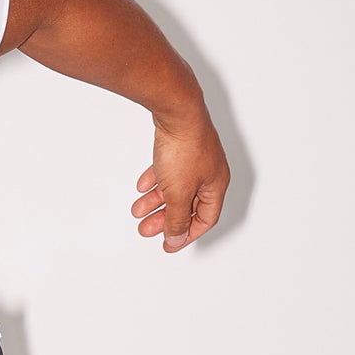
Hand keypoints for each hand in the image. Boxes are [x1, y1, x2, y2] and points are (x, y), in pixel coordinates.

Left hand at [132, 107, 229, 251]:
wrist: (177, 111)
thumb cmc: (185, 147)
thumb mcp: (178, 192)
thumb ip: (177, 217)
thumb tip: (177, 237)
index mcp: (216, 186)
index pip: (205, 219)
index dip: (187, 234)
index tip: (169, 243)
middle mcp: (210, 172)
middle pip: (188, 204)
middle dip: (165, 219)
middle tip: (146, 229)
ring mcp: (197, 158)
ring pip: (176, 187)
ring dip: (156, 201)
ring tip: (138, 210)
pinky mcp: (183, 146)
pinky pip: (169, 170)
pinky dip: (157, 181)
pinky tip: (143, 185)